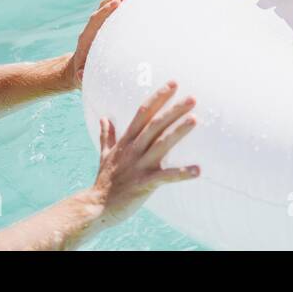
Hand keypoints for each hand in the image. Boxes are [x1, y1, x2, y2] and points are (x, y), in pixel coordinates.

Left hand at [66, 0, 142, 88]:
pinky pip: (116, 6)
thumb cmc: (83, 73)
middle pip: (104, 5)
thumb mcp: (82, 77)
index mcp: (87, 38)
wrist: (77, 68)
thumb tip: (81, 76)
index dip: (106, 11)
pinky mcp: (107, 21)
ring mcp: (100, 22)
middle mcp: (93, 26)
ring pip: (111, 2)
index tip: (117, 3)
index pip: (96, 20)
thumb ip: (82, 76)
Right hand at [90, 82, 198, 227]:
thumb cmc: (104, 181)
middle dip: (173, 110)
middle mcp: (133, 150)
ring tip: (195, 119)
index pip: (143, 113)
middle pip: (155, 125)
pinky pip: (165, 177)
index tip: (174, 83)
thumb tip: (103, 118)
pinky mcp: (144, 184)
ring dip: (178, 132)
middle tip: (193, 98)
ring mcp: (138, 166)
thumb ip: (106, 136)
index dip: (158, 98)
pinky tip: (198, 170)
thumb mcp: (104, 155)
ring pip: (160, 145)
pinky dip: (182, 173)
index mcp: (126, 141)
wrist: (94, 208)